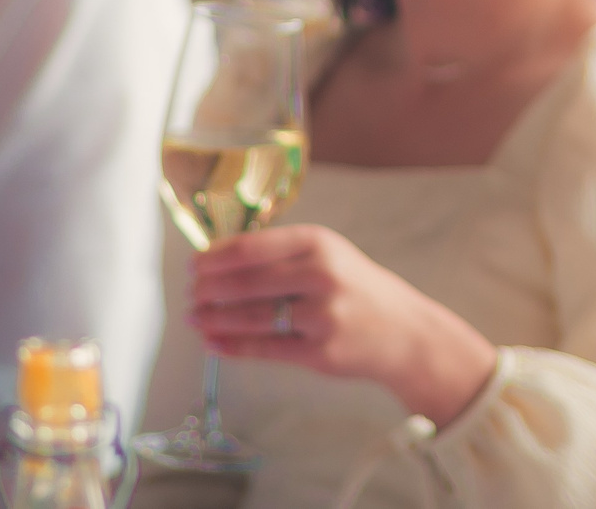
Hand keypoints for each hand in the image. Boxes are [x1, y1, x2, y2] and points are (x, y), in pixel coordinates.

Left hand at [189, 225, 496, 425]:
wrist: (404, 332)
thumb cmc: (356, 289)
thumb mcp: (328, 255)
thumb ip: (281, 254)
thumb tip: (217, 261)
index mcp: (318, 242)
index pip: (251, 246)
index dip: (214, 257)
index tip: (193, 265)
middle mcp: (320, 274)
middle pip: (245, 282)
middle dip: (208, 290)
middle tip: (191, 295)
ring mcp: (321, 315)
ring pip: (251, 317)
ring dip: (214, 319)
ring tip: (195, 319)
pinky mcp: (320, 352)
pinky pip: (264, 348)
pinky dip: (232, 346)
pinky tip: (214, 342)